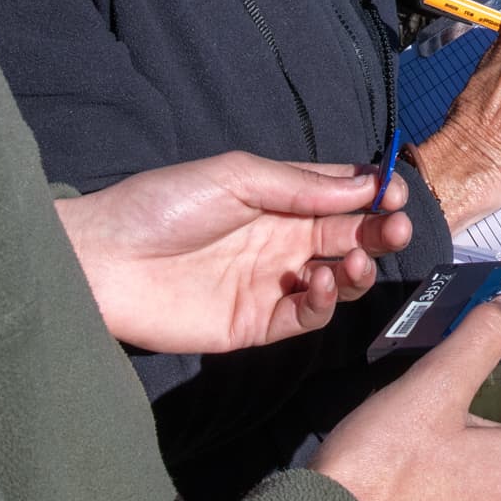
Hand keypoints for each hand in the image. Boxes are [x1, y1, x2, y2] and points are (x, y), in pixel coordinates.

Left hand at [53, 154, 411, 354]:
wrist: (105, 261)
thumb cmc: (162, 205)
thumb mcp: (235, 175)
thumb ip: (300, 185)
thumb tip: (363, 184)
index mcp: (278, 199)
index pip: (340, 196)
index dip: (371, 193)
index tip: (392, 191)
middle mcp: (281, 240)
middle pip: (347, 237)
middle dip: (378, 231)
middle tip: (395, 228)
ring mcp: (271, 284)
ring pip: (336, 280)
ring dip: (357, 268)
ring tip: (353, 259)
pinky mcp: (257, 325)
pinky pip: (306, 318)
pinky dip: (323, 302)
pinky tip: (316, 283)